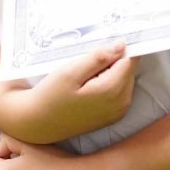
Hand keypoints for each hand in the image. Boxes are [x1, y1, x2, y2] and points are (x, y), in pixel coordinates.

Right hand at [0, 45, 135, 144]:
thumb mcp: (70, 72)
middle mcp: (121, 103)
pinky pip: (121, 91)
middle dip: (114, 61)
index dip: (119, 49)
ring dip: (112, 72)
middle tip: (88, 62)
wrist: (39, 123)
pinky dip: (110, 84)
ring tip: (86, 75)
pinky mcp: (114, 116)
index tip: (103, 47)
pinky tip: (90, 85)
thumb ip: (98, 58)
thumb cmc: (51, 96)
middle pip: (129, 69)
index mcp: (112, 90)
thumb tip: (121, 46)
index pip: (130, 60)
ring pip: (126, 79)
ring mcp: (119, 111)